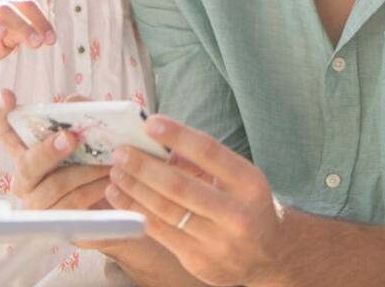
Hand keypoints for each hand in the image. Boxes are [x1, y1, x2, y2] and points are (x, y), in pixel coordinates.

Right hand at [0, 0, 54, 81]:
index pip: (24, 4)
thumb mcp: (7, 42)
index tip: (51, 41)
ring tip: (2, 35)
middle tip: (36, 43)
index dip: (40, 20)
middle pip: (2, 7)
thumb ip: (22, 36)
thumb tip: (41, 37)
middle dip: (22, 24)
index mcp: (0, 8)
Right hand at [0, 89, 110, 213]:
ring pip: (55, 186)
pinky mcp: (54, 222)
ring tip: (109, 163)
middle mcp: (26, 177)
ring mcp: (36, 202)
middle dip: (49, 150)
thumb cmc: (100, 158)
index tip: (6, 95)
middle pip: (27, 164)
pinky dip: (95, 189)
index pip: (4, 129)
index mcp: (29, 149)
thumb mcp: (93, 131)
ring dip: (85, 171)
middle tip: (71, 138)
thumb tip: (71, 102)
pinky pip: (72, 204)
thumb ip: (80, 113)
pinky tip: (110, 180)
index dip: (0, 113)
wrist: (122, 196)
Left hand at [105, 115, 285, 285]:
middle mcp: (236, 213)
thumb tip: (161, 144)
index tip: (150, 123)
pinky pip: (159, 232)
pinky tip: (121, 197)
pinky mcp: (198, 261)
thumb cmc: (247, 205)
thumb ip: (205, 162)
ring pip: (165, 210)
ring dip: (135, 188)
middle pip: (180, 185)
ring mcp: (217, 241)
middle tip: (121, 152)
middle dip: (144, 166)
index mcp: (250, 183)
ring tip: (116, 172)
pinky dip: (136, 211)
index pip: (209, 152)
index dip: (178, 135)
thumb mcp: (240, 178)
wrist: (268, 254)